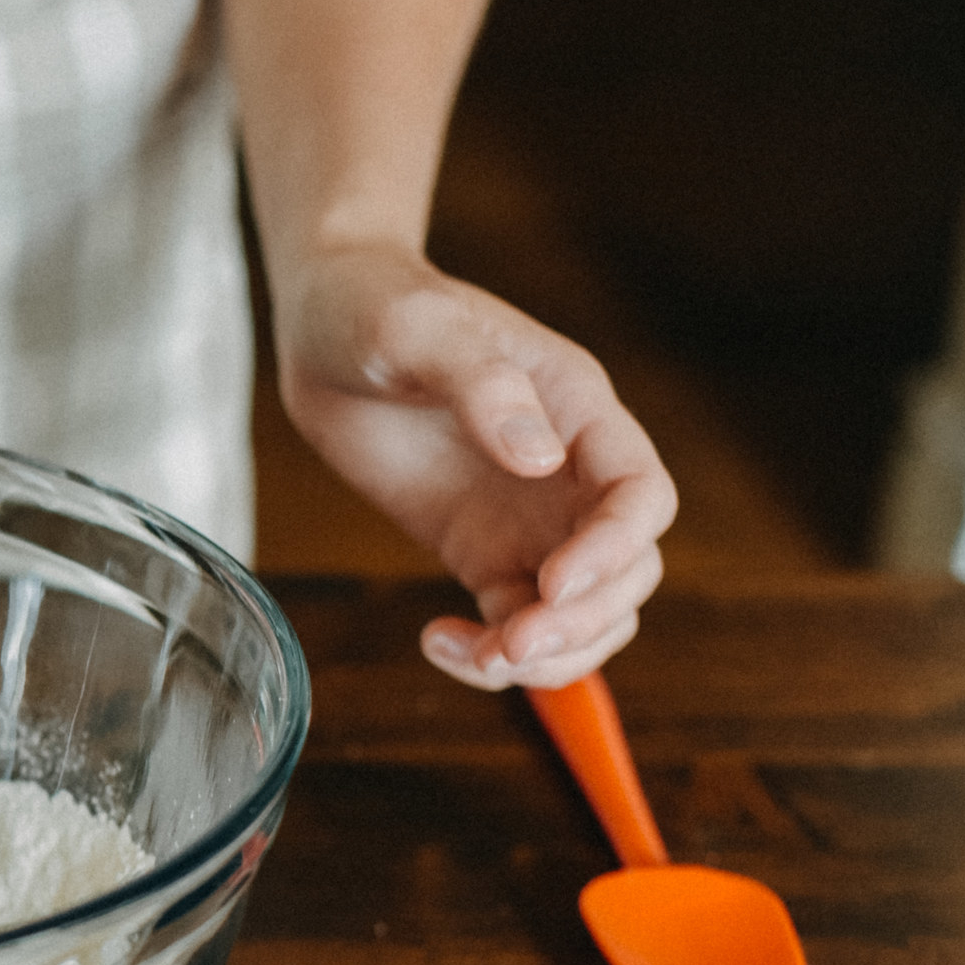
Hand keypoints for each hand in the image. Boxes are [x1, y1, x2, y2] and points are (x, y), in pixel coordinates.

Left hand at [273, 241, 673, 689]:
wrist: (323, 332)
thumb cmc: (376, 308)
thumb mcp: (418, 330)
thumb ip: (481, 384)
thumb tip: (541, 456)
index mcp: (579, 410)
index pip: (640, 495)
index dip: (615, 549)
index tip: (554, 582)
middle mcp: (569, 473)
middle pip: (628, 571)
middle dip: (584, 621)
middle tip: (510, 645)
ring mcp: (528, 521)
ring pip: (584, 613)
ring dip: (549, 654)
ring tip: (478, 656)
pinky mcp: (479, 553)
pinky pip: (514, 622)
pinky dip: (492, 654)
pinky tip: (437, 643)